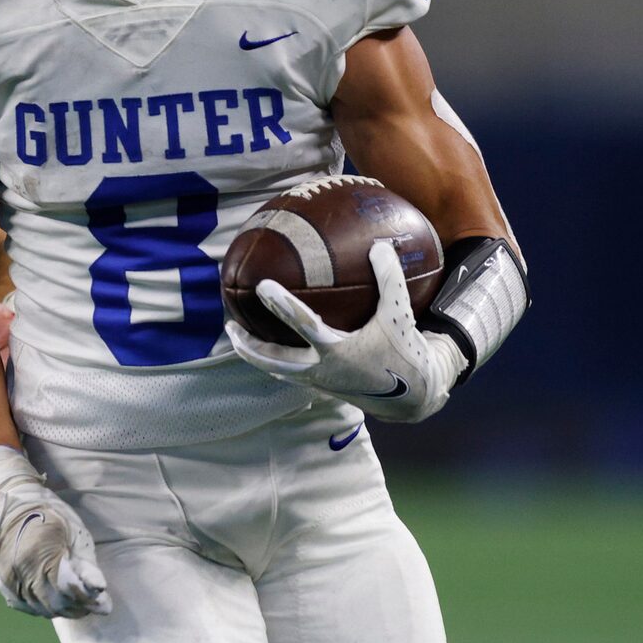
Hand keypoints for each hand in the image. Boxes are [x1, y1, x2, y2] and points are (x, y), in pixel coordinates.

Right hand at [0, 446, 109, 619]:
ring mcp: (9, 578)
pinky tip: (53, 601)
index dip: (86, 599)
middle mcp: (21, 569)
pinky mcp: (3, 583)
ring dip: (61, 609)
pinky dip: (42, 607)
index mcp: (40, 554)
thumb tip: (102, 596)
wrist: (17, 507)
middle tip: (91, 604)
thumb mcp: (77, 537)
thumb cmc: (54, 518)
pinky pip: (24, 605)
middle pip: (53, 603)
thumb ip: (89, 569)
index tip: (101, 602)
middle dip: (76, 607)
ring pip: (39, 608)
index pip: (67, 589)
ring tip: (76, 603)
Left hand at [227, 242, 465, 422]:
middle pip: (273, 360)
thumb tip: (379, 245)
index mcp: (338, 351)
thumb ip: (390, 278)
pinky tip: (270, 351)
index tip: (262, 286)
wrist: (413, 396)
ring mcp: (320, 383)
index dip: (281, 304)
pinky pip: (291, 375)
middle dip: (248, 345)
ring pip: (277, 371)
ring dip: (256, 357)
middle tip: (229, 326)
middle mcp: (323, 370)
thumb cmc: (405, 351)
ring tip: (239, 340)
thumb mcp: (400, 313)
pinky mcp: (324, 389)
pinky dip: (275, 363)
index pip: (302, 324)